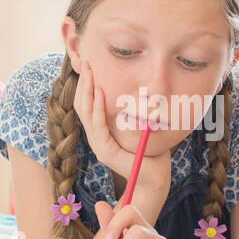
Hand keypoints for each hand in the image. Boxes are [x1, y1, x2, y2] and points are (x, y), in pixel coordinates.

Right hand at [74, 59, 171, 202]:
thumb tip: (134, 89)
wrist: (156, 176)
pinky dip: (98, 108)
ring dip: (88, 91)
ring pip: (86, 114)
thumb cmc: (151, 151)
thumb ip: (132, 110)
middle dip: (84, 83)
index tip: (90, 65)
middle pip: (82, 106)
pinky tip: (100, 92)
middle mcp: (96, 137)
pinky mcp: (105, 152)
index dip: (86, 86)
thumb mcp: (140, 124)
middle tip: (87, 62)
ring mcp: (98, 145)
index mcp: (101, 131)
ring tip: (90, 72)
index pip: (87, 105)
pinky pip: (98, 126)